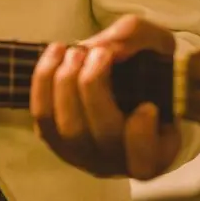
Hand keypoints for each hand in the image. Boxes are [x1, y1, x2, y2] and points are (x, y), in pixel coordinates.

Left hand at [30, 15, 180, 179]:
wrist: (119, 77)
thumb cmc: (146, 67)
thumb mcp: (157, 44)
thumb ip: (136, 39)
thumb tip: (104, 48)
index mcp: (155, 151)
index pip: (144, 161)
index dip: (141, 135)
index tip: (148, 106)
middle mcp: (117, 161)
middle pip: (103, 134)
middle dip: (96, 88)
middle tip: (99, 52)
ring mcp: (82, 155)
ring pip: (68, 128)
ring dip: (67, 83)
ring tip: (75, 51)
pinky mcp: (54, 139)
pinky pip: (42, 117)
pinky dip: (44, 82)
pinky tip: (56, 53)